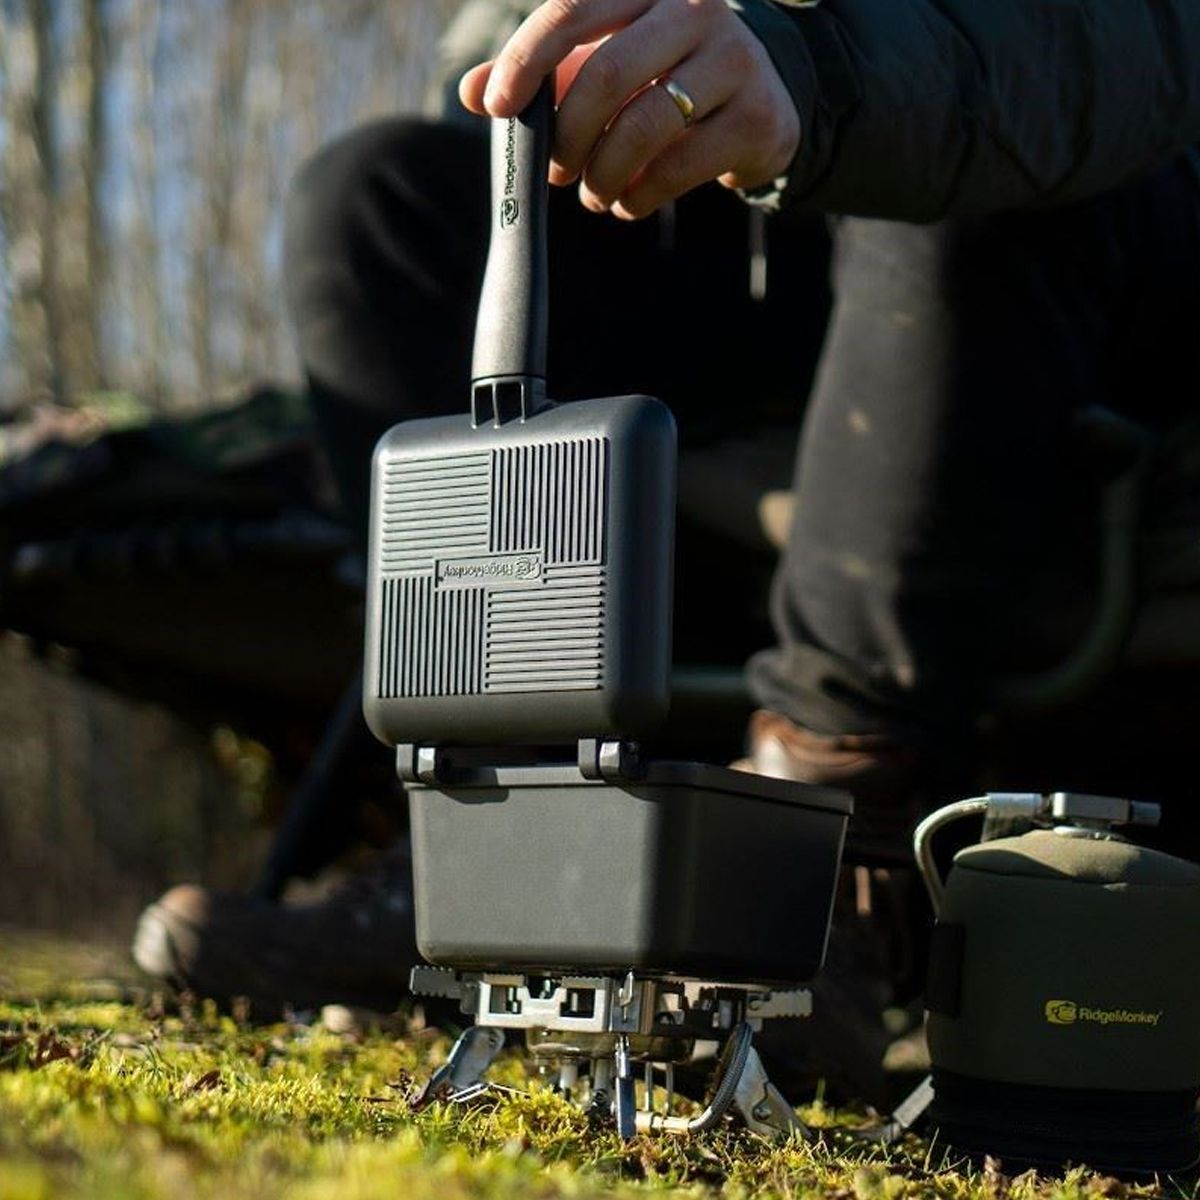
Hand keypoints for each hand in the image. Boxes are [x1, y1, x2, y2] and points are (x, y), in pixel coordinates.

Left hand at [458, 0, 799, 218]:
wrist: (761, 103)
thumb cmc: (663, 81)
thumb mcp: (603, 65)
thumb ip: (541, 76)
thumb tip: (468, 92)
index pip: (573, 9)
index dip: (527, 59)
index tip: (495, 107)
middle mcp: (694, 10)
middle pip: (607, 75)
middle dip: (569, 136)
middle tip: (555, 172)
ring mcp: (733, 60)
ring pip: (644, 125)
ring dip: (603, 174)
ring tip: (593, 195)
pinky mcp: (755, 116)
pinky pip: (678, 167)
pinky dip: (639, 195)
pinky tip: (628, 202)